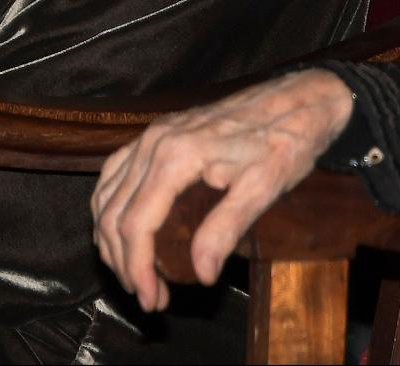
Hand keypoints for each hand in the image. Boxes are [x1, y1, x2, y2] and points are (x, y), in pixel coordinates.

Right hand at [91, 69, 353, 312]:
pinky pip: (115, 171)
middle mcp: (154, 141)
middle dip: (124, 262)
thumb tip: (201, 273)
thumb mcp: (263, 188)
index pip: (136, 222)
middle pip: (114, 212)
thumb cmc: (282, 141)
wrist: (292, 99)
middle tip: (149, 298)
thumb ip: (227, 228)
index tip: (151, 299)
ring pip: (107, 191)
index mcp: (176, 155)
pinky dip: (110, 205)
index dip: (137, 268)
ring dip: (111, 238)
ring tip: (134, 272)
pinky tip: (121, 226)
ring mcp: (152, 133)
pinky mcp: (157, 132)